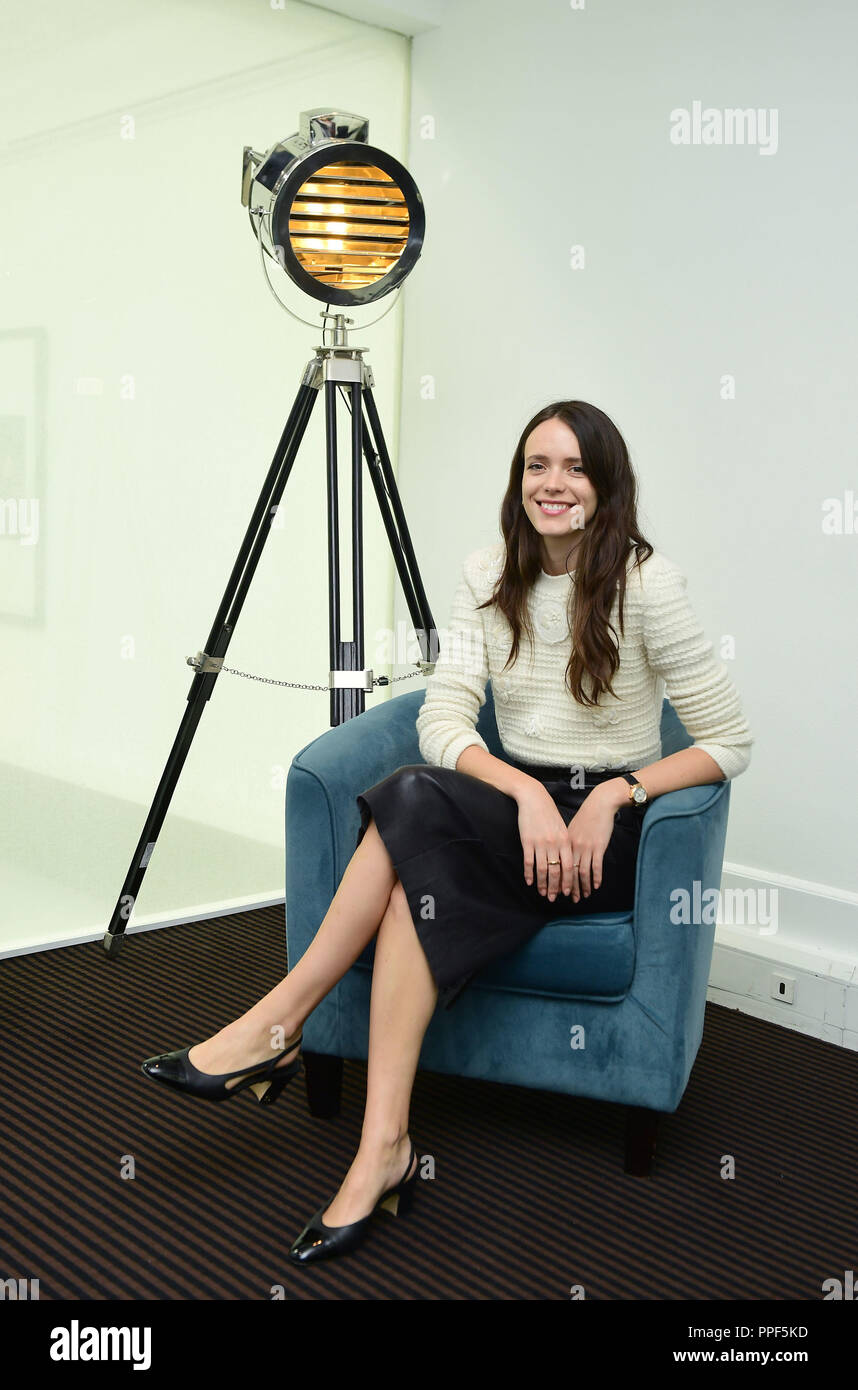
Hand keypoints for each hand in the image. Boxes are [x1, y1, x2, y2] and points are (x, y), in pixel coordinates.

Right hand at [516, 784, 579, 901]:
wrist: (534, 798)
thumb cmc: (549, 813)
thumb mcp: (562, 827)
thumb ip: (565, 844)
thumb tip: (568, 861)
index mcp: (565, 841)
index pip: (570, 866)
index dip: (568, 881)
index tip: (567, 892)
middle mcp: (554, 843)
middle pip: (557, 871)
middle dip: (556, 887)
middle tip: (553, 898)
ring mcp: (540, 843)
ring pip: (543, 869)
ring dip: (543, 884)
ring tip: (542, 893)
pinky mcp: (527, 841)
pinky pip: (529, 862)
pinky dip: (529, 874)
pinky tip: (529, 882)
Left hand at [564, 782, 623, 896]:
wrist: (600, 804)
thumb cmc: (586, 816)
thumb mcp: (571, 829)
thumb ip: (566, 843)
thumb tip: (562, 856)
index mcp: (564, 842)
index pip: (558, 866)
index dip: (557, 880)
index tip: (556, 891)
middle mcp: (573, 846)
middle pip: (568, 872)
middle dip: (568, 887)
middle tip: (569, 899)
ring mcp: (586, 847)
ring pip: (582, 872)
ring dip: (582, 886)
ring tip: (583, 896)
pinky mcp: (598, 846)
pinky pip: (596, 866)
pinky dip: (596, 878)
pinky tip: (595, 886)